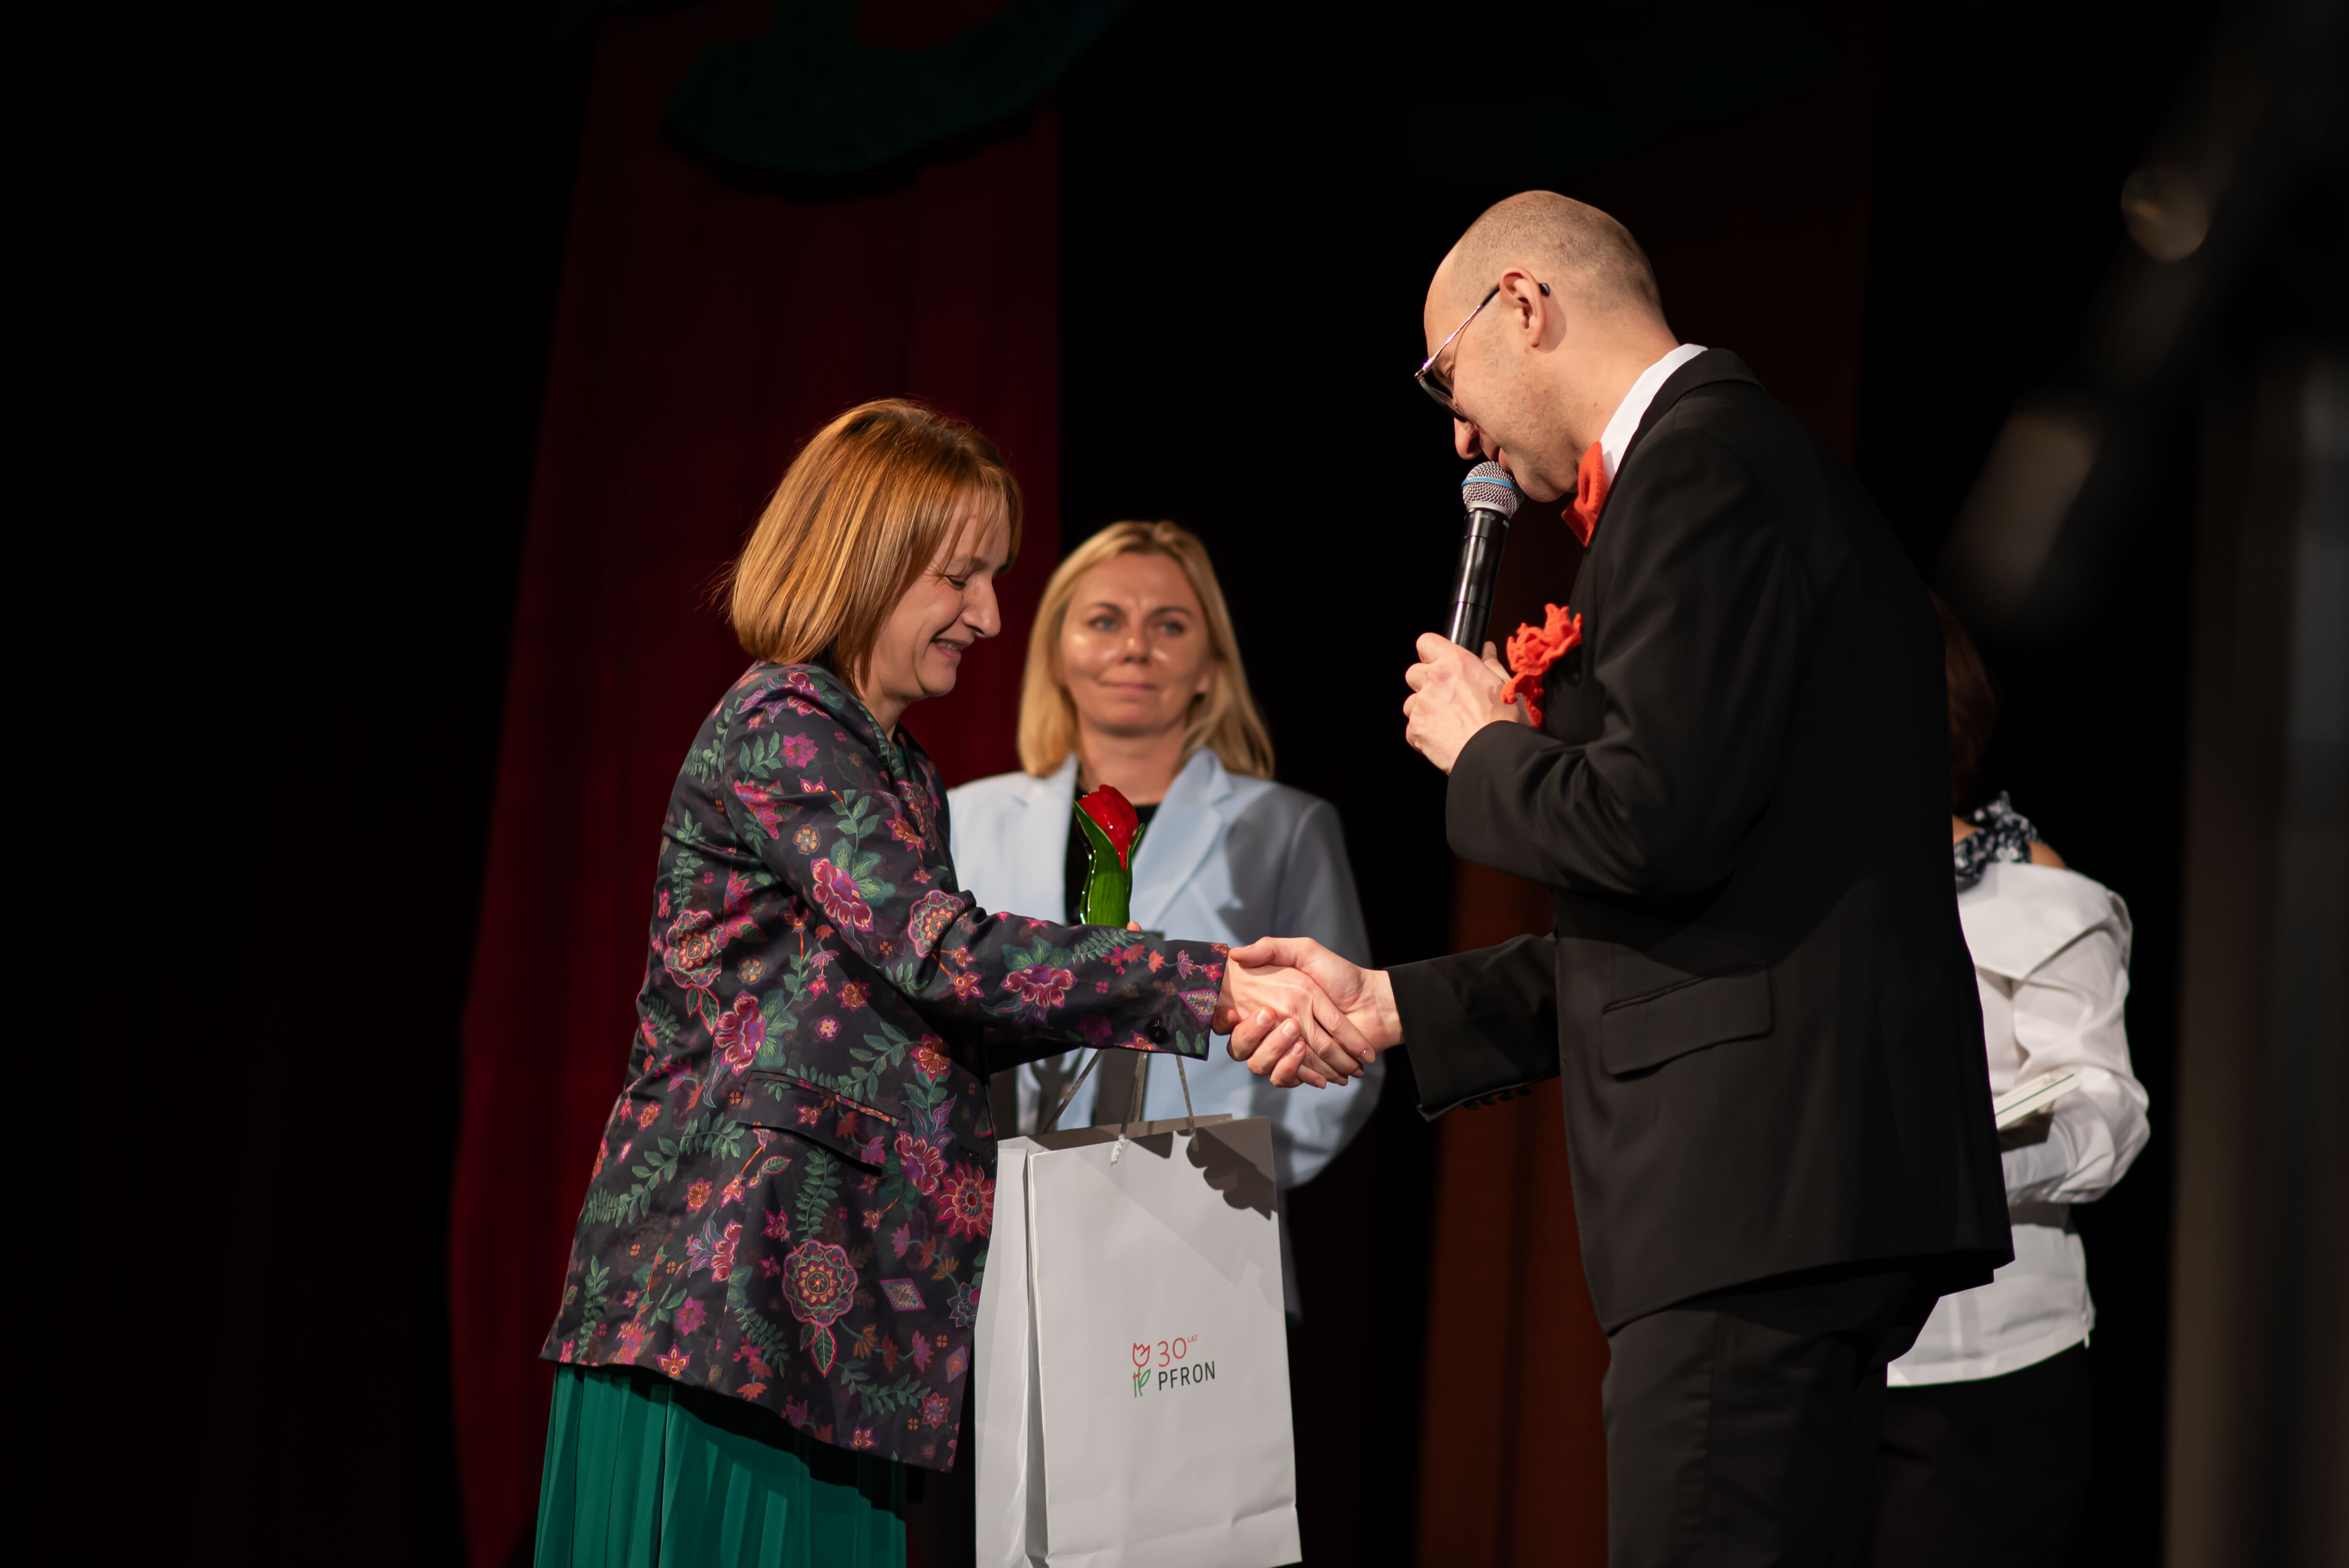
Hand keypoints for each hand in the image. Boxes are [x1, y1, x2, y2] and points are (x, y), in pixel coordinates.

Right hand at [1219, 937, 1401, 1088]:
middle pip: (1247, 1046)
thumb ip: (1271, 948)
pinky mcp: (1306, 1068)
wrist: (1375, 1002)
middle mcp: (1275, 1029)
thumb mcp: (1305, 951)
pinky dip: (1299, 1075)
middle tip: (1274, 1020)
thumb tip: (1236, 953)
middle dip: (1255, 1037)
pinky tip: (1310, 1067)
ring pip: (1265, 1065)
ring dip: (1278, 1056)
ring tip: (1298, 1041)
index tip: (1227, 1015)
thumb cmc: (1341, 975)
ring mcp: (1290, 1050)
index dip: (1225, 1021)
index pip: (1236, 1019)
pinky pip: (1287, 1079)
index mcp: (1270, 1003)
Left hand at [1403, 634, 1524, 772]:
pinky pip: (1412, 727)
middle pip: (1413, 672)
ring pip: (1411, 702)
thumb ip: (1490, 664)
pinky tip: (1443, 738)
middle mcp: (1434, 679)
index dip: (1430, 652)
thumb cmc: (1504, 721)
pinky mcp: (1415, 728)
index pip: (1426, 642)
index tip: (1437, 661)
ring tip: (1447, 722)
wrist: (1494, 754)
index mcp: (1456, 662)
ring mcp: (1421, 704)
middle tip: (1445, 696)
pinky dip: (1423, 732)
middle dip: (1425, 682)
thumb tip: (1486, 650)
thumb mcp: (1505, 685)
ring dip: (1423, 709)